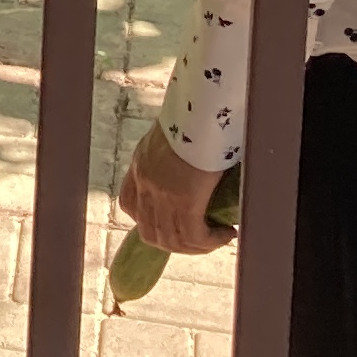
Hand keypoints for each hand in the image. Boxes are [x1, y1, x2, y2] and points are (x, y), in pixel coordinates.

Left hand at [116, 125, 233, 253]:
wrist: (201, 110)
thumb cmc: (195, 115)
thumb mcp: (174, 133)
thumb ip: (174, 153)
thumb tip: (194, 165)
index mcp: (140, 164)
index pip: (129, 204)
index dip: (147, 221)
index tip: (170, 224)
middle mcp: (145, 182)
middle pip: (150, 231)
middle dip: (175, 243)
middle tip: (200, 240)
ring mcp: (161, 194)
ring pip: (172, 240)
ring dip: (196, 247)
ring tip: (217, 238)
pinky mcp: (184, 202)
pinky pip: (194, 236)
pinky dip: (211, 241)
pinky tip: (227, 233)